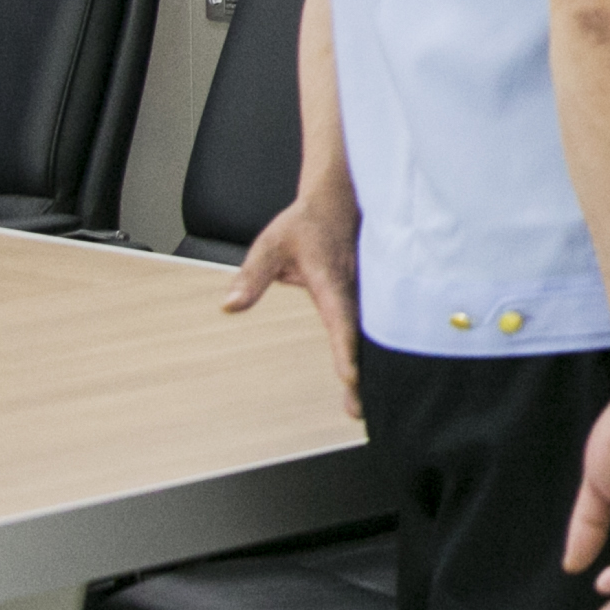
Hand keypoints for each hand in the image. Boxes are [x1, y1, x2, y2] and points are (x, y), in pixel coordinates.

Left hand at [223, 179, 362, 418]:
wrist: (343, 198)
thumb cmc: (307, 222)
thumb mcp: (271, 243)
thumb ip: (252, 276)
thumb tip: (230, 305)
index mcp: (332, 280)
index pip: (341, 320)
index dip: (346, 350)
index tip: (350, 378)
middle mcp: (356, 290)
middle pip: (365, 338)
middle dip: (363, 375)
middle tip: (357, 411)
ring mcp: (369, 293)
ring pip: (376, 334)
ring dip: (373, 369)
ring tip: (366, 405)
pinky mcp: (373, 296)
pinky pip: (378, 326)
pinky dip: (379, 352)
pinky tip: (377, 377)